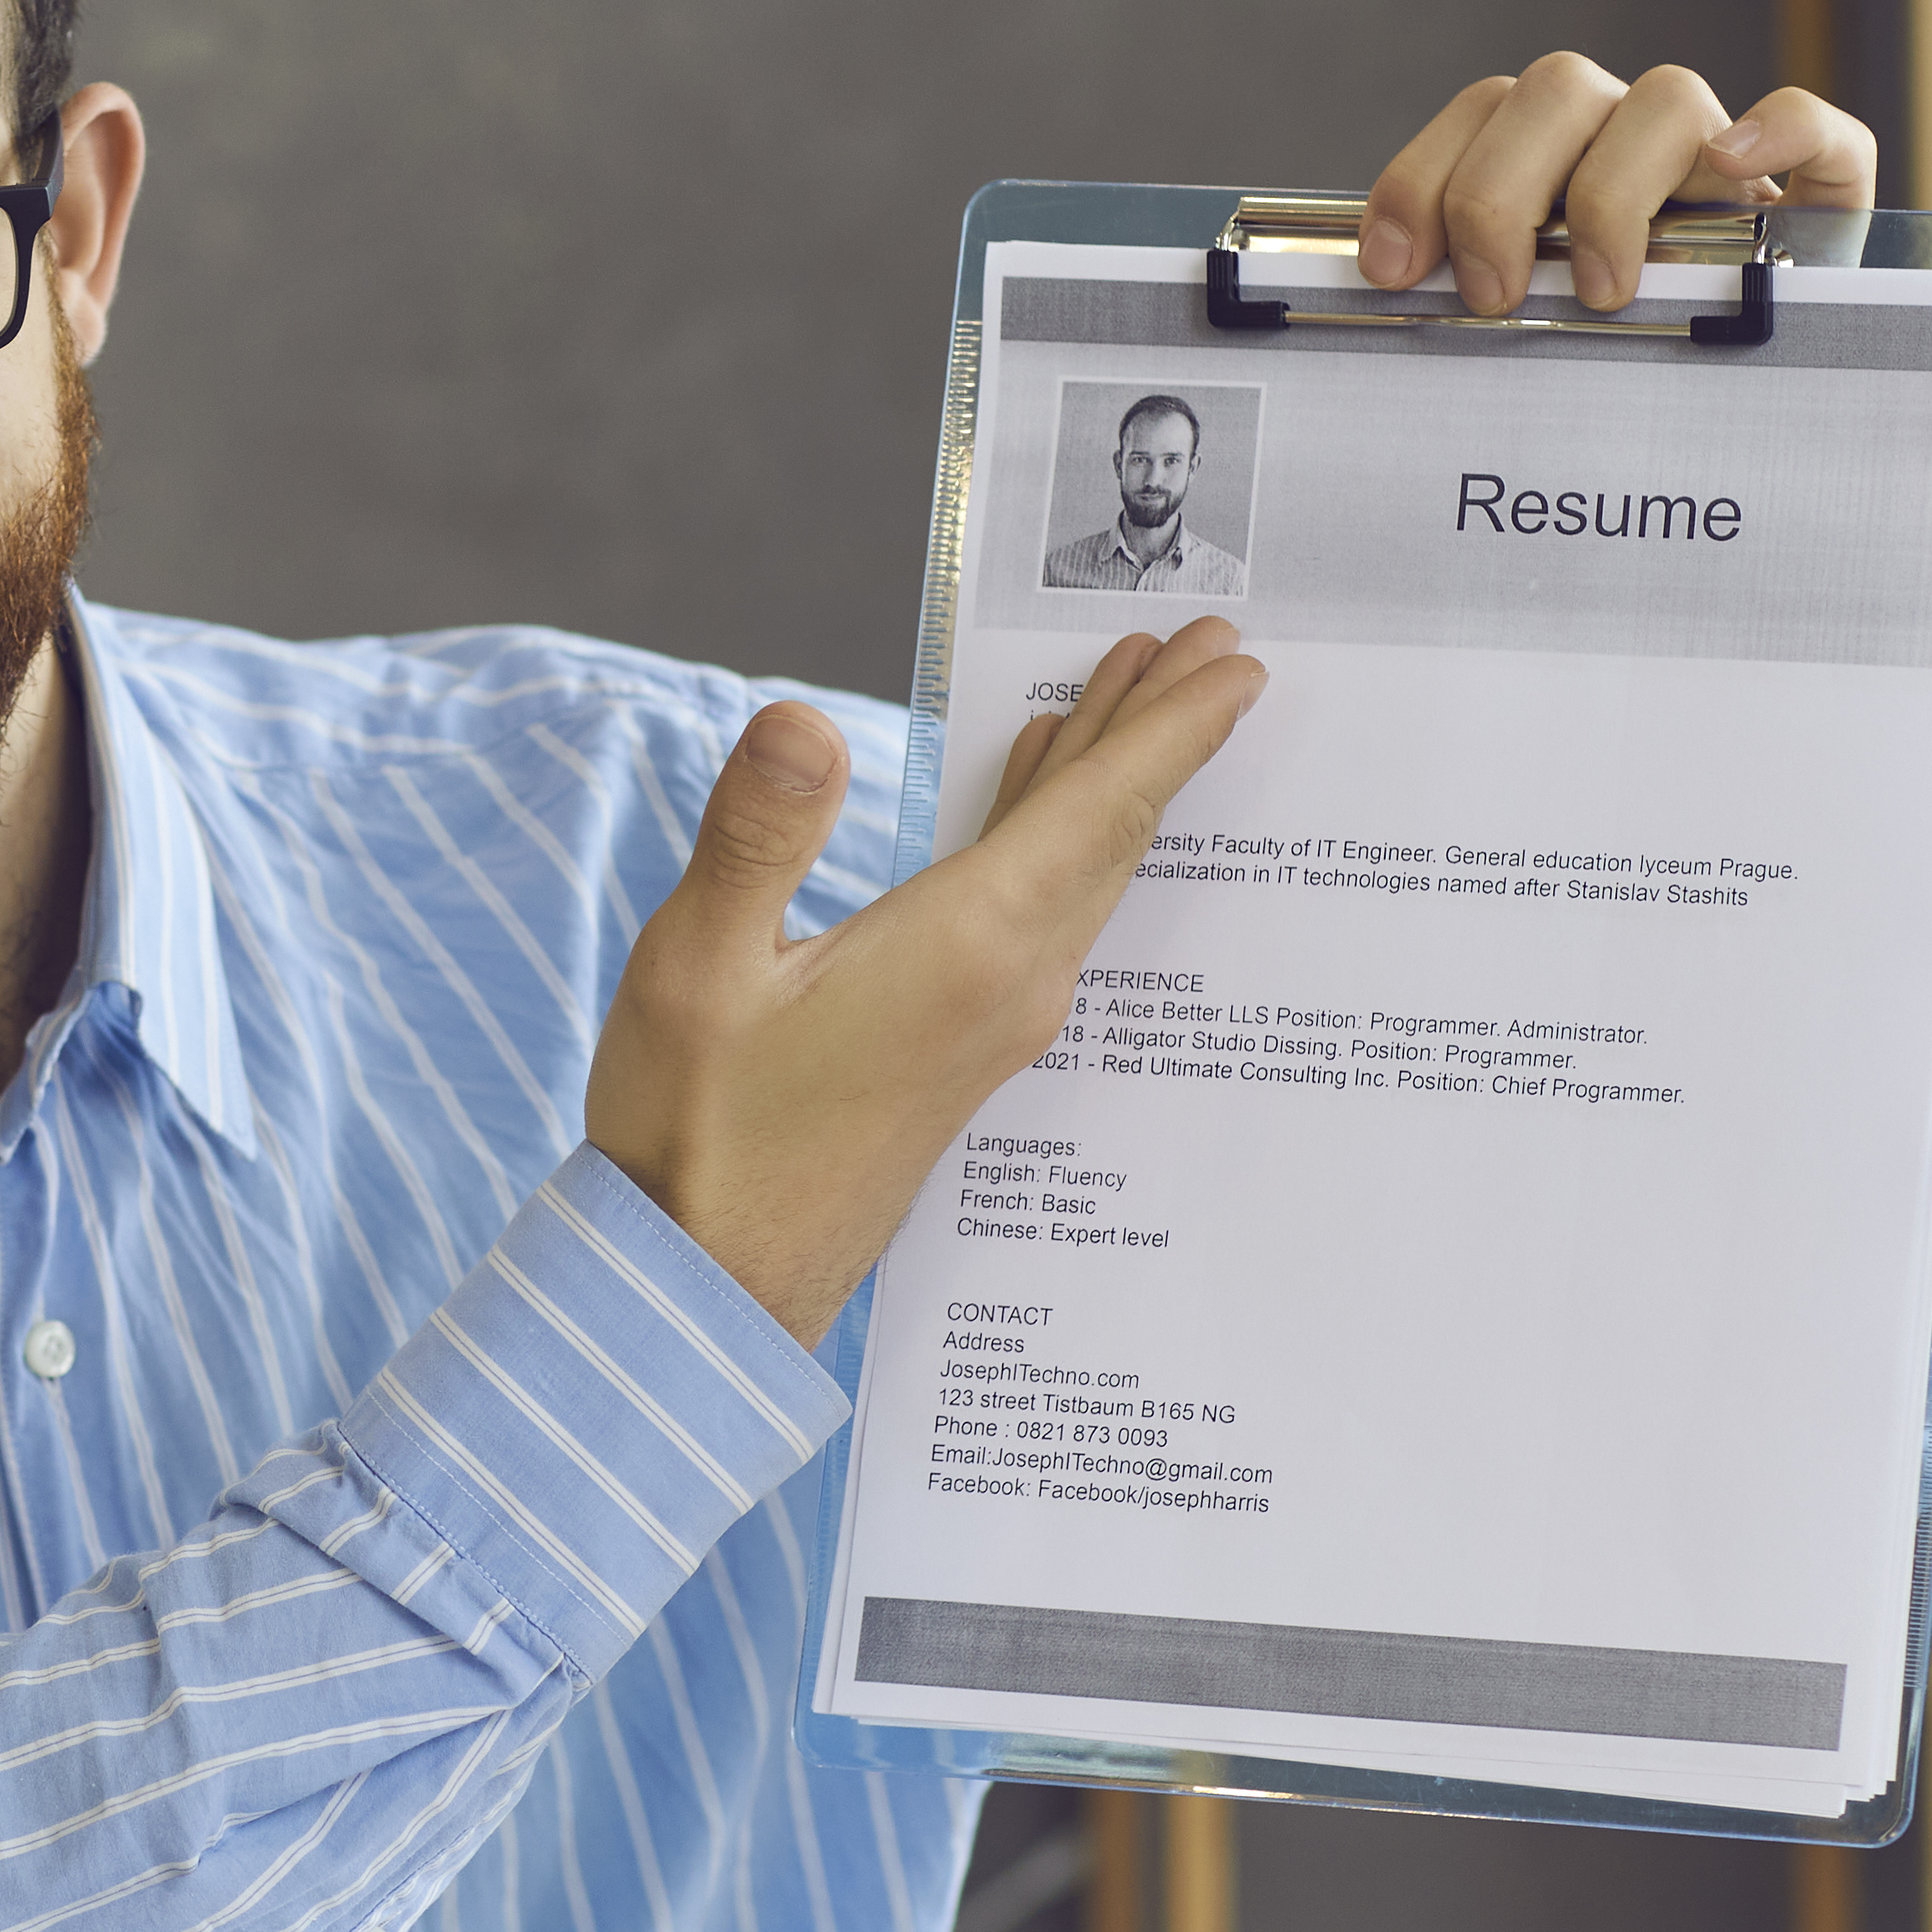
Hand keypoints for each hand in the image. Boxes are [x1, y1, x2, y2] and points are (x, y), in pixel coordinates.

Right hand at [587, 624, 1264, 1344]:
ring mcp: (993, 1021)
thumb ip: (757, 836)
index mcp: (964, 950)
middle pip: (1113, 834)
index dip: (1171, 727)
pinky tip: (1035, 800)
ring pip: (1079, 874)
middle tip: (1213, 648)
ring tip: (1134, 694)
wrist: (711, 1283)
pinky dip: (1053, 836)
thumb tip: (801, 720)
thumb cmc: (697, 1138)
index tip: (1234, 662)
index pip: (1097, 811)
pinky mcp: (962, 1046)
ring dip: (1110, 779)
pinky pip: (1039, 913)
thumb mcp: (697, 969)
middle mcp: (1008, 984)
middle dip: (1163, 732)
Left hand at [1360, 55, 1877, 314]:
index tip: (1394, 268)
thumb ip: (1462, 287)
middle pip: (1556, 90)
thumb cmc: (1610, 358)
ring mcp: (1723, 157)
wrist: (1749, 392)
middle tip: (1493, 295)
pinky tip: (1735, 168)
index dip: (1422, 179)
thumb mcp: (1519, 323)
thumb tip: (1387, 290)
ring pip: (1668, 99)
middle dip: (1499, 193)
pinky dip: (1783, 131)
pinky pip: (1816, 129)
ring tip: (1598, 290)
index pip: (1479, 112)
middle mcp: (1629, 135)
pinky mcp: (1817, 192)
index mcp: (1551, 150)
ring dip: (1613, 191)